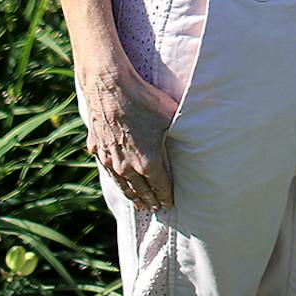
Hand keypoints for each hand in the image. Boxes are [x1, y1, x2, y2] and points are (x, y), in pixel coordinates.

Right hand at [80, 59, 178, 211]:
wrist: (110, 87)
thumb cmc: (144, 100)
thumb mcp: (171, 117)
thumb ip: (181, 131)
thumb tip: (199, 131)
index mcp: (148, 162)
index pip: (160, 187)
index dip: (165, 196)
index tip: (169, 204)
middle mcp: (127, 167)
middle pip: (140, 190)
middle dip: (149, 200)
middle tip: (155, 207)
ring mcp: (110, 159)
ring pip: (122, 184)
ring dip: (131, 194)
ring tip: (138, 202)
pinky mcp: (97, 148)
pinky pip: (107, 168)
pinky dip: (115, 177)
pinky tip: (117, 178)